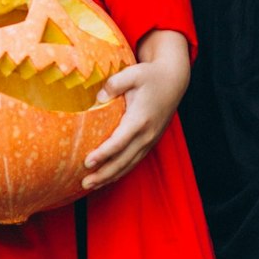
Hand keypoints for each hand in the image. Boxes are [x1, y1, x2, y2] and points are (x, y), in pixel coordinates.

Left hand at [82, 29, 190, 191]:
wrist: (173, 81)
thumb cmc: (150, 76)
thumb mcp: (133, 73)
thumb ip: (115, 83)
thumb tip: (99, 98)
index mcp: (140, 119)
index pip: (119, 142)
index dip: (103, 154)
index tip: (87, 162)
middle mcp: (146, 134)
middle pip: (123, 160)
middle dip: (104, 173)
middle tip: (84, 183)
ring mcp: (149, 140)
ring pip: (129, 164)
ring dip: (110, 177)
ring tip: (90, 185)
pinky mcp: (149, 142)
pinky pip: (134, 161)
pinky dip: (120, 172)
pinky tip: (107, 178)